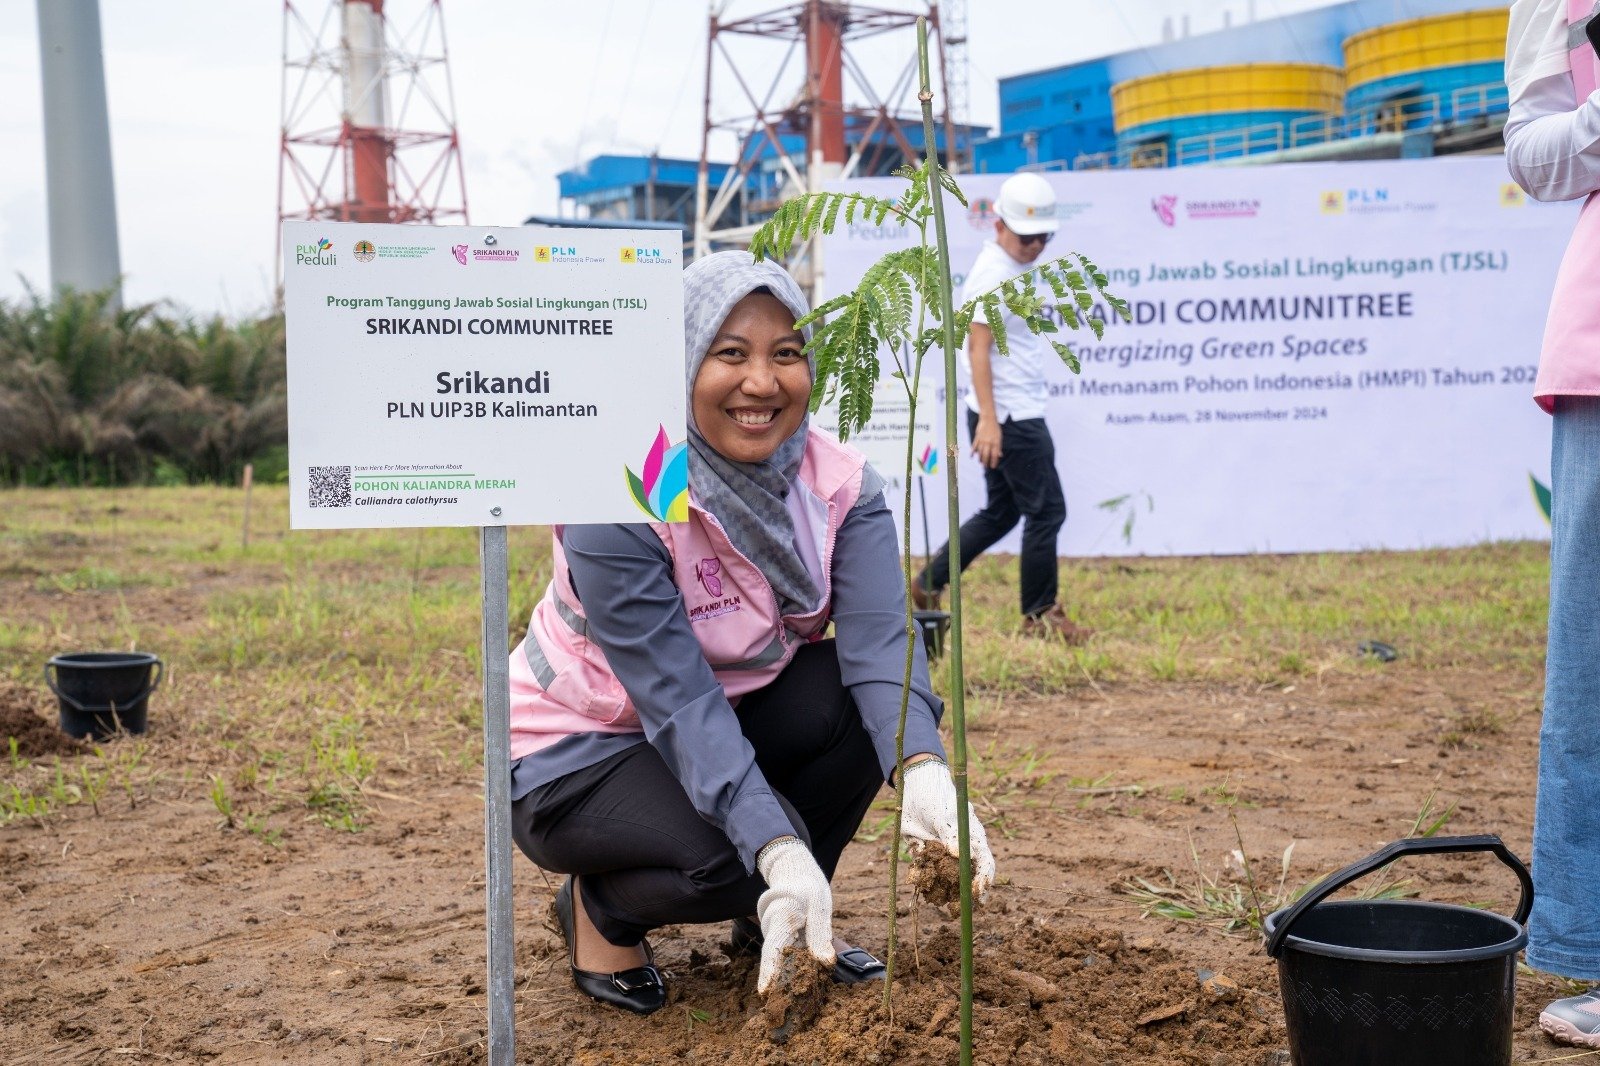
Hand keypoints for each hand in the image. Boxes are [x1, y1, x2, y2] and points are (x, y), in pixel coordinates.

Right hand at [754, 838, 835, 992]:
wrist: (794, 871)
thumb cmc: (808, 887)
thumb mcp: (820, 907)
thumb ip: (821, 935)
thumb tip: (826, 963)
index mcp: (783, 917)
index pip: (774, 947)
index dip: (769, 971)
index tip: (765, 992)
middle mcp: (774, 928)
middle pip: (774, 959)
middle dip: (777, 984)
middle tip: (780, 1011)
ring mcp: (776, 934)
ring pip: (779, 960)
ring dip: (785, 980)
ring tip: (791, 1006)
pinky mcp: (782, 939)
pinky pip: (785, 957)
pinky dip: (791, 971)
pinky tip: (800, 988)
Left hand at [900, 759, 996, 896]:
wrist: (913, 783)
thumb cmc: (935, 795)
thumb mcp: (942, 813)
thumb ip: (951, 834)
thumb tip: (960, 855)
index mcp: (971, 837)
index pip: (984, 863)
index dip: (983, 881)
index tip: (977, 894)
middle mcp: (959, 847)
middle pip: (966, 876)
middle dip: (961, 894)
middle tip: (956, 908)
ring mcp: (942, 851)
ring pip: (945, 877)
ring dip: (940, 889)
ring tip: (934, 896)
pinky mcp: (926, 851)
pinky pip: (925, 870)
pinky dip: (922, 877)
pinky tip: (918, 879)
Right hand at [970, 415, 1001, 468]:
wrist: (988, 419)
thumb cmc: (995, 428)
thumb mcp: (999, 437)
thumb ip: (999, 447)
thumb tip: (1000, 455)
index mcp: (996, 442)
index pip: (995, 455)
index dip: (994, 462)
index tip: (993, 467)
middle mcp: (989, 442)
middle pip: (987, 455)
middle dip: (986, 462)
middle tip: (986, 467)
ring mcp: (982, 440)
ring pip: (980, 452)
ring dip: (980, 458)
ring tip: (981, 462)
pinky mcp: (977, 437)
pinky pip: (974, 446)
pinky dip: (972, 452)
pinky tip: (971, 456)